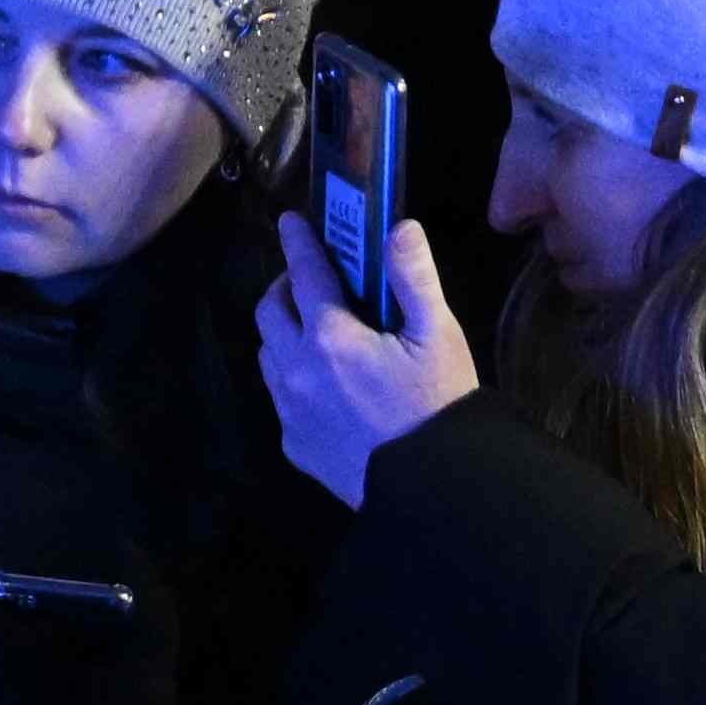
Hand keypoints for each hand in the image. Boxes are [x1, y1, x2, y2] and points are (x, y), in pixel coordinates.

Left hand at [258, 216, 478, 502]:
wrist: (427, 484)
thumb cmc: (436, 402)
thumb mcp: (437, 334)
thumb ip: (414, 277)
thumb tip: (399, 227)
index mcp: (332, 337)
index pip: (305, 274)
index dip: (298, 242)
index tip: (289, 220)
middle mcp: (297, 370)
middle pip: (269, 312)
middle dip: (284, 286)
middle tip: (310, 279)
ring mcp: (290, 410)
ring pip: (268, 354)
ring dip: (284, 331)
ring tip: (316, 328)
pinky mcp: (293, 443)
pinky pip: (280, 396)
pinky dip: (293, 375)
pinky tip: (327, 383)